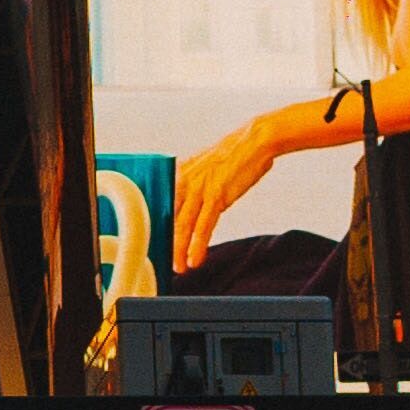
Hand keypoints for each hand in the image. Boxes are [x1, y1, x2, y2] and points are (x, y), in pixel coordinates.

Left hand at [170, 115, 284, 273]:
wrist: (254, 142)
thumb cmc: (232, 157)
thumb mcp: (203, 170)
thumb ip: (191, 186)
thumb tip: (184, 205)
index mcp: (178, 174)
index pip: (161, 205)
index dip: (157, 227)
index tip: (155, 244)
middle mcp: (184, 181)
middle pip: (168, 218)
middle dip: (165, 243)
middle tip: (162, 262)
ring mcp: (199, 189)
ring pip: (183, 225)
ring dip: (179, 250)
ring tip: (179, 267)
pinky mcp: (217, 196)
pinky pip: (204, 225)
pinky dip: (198, 245)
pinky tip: (195, 259)